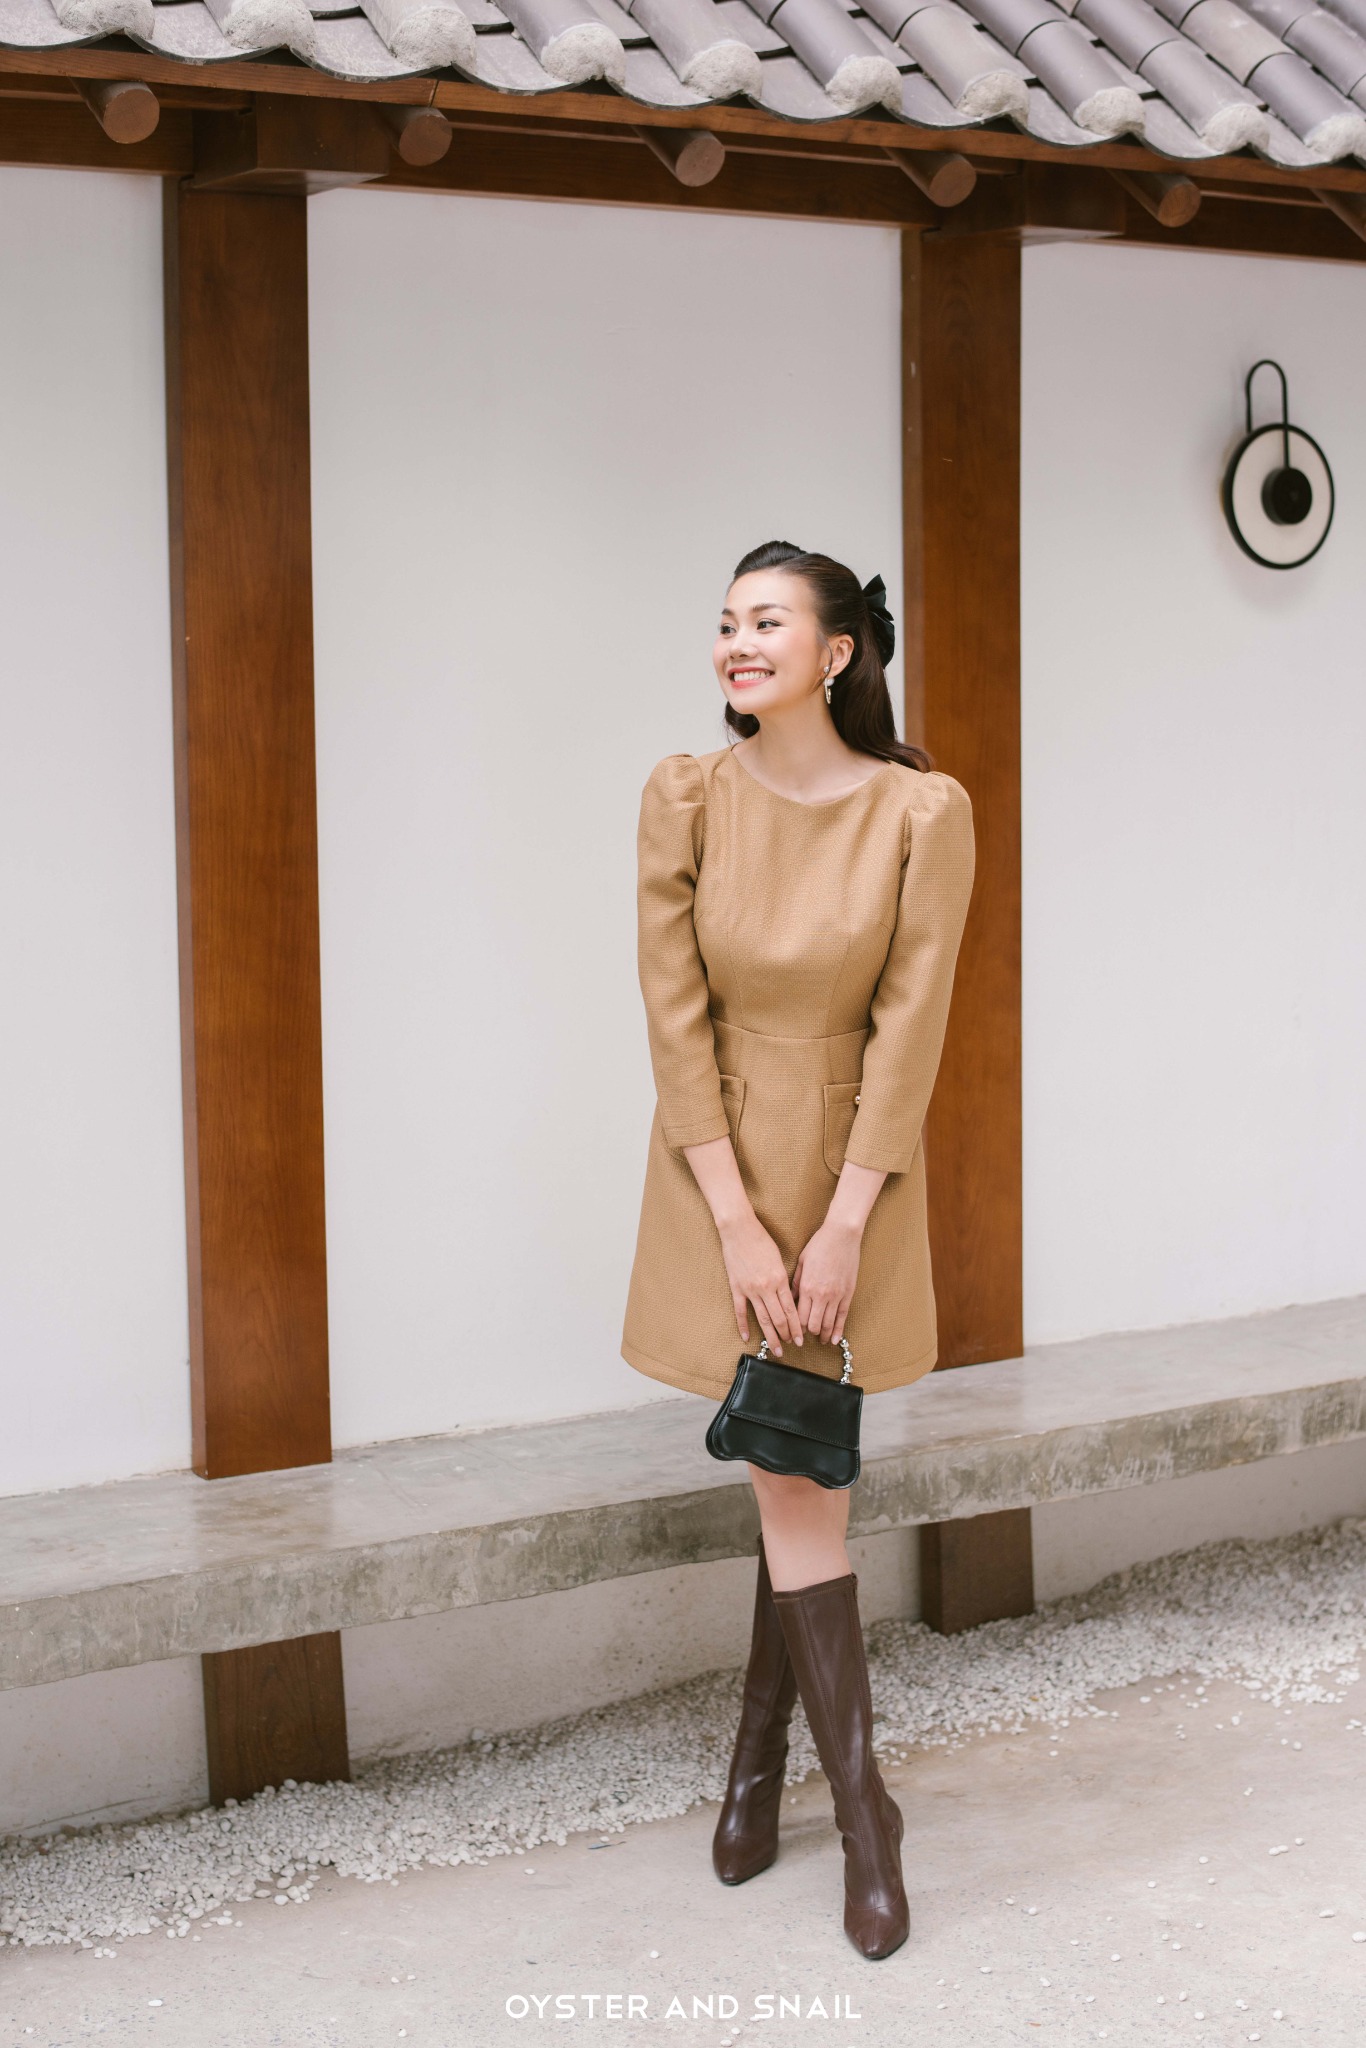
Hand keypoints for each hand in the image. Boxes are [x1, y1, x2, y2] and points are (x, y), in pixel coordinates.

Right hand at [716, 1210, 803, 1356]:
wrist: (739, 1230)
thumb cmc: (761, 1240)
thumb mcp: (779, 1259)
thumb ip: (784, 1279)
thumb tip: (789, 1296)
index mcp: (780, 1279)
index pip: (791, 1310)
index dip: (797, 1326)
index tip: (801, 1338)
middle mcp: (766, 1287)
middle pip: (778, 1318)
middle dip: (786, 1334)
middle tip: (791, 1346)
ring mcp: (750, 1289)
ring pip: (762, 1318)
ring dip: (770, 1336)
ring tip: (775, 1349)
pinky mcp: (737, 1287)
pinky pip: (741, 1311)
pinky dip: (744, 1325)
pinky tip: (747, 1337)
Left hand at [792, 1216, 862, 1343]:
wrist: (841, 1235)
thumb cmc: (819, 1245)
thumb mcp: (801, 1262)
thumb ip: (795, 1283)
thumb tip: (790, 1299)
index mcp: (806, 1287)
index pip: (798, 1316)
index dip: (794, 1328)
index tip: (792, 1331)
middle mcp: (821, 1294)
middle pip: (812, 1324)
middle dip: (807, 1333)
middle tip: (805, 1336)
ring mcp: (836, 1295)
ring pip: (827, 1324)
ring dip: (822, 1335)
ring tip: (820, 1340)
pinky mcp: (848, 1294)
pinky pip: (842, 1317)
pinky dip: (838, 1330)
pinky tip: (834, 1339)